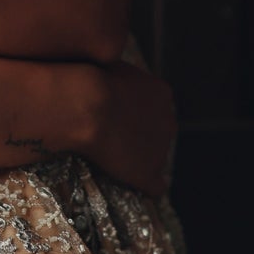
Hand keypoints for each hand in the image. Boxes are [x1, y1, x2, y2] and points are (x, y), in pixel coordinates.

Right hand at [81, 61, 176, 197]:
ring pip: (155, 157)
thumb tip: (103, 69)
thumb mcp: (107, 65)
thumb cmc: (89, 79)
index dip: (133, 115)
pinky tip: (136, 188)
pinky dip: (145, 187)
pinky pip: (155, 186)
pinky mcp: (147, 173)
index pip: (153, 107)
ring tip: (114, 161)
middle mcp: (168, 120)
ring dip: (139, 160)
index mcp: (161, 93)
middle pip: (159, 132)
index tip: (115, 118)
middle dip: (140, 137)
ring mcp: (160, 149)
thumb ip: (115, 76)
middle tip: (113, 139)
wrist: (85, 105)